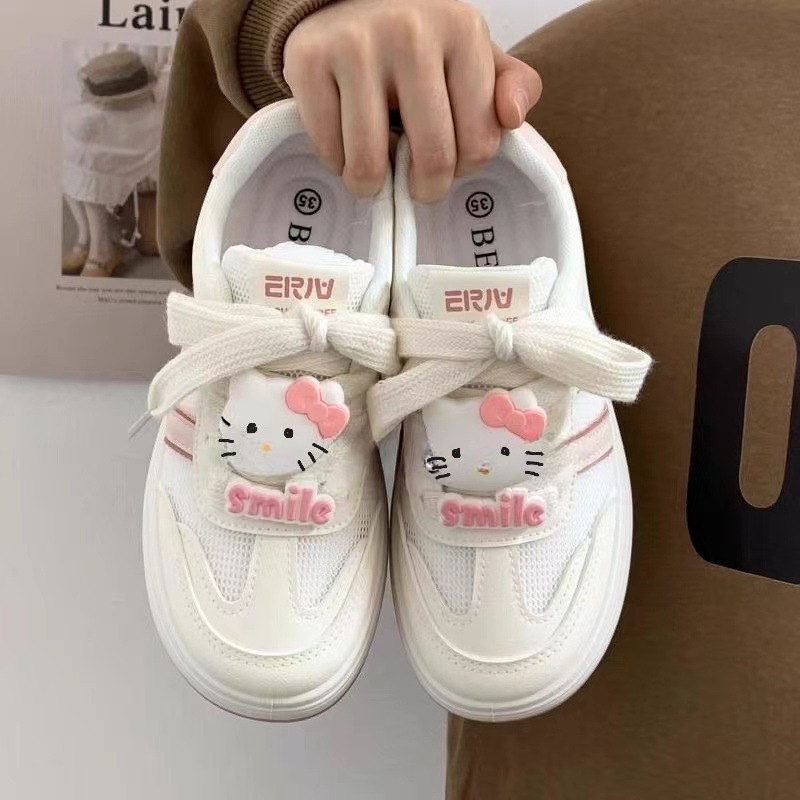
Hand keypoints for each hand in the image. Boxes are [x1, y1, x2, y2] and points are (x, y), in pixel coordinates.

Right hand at [284, 0, 541, 201]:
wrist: (344, 1)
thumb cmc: (419, 44)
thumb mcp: (473, 56)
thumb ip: (513, 86)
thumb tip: (511, 118)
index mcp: (462, 30)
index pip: (479, 142)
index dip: (464, 169)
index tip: (450, 163)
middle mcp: (410, 31)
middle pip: (432, 157)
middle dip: (425, 188)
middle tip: (415, 185)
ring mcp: (355, 45)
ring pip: (370, 163)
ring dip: (372, 185)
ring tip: (375, 173)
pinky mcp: (308, 62)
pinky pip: (329, 150)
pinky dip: (337, 163)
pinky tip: (346, 144)